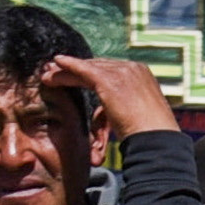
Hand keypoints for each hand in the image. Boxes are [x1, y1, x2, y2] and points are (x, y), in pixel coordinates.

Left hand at [51, 51, 180, 142]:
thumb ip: (120, 108)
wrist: (156, 139)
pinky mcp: (109, 81)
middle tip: (56, 69)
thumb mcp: (136, 116)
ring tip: (48, 73)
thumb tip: (106, 113)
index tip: (76, 75)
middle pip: (98, 65)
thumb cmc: (149, 136)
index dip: (91, 72)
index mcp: (142, 75)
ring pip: (88, 68)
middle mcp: (133, 68)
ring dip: (66, 70)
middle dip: (77, 68)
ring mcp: (123, 72)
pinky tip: (55, 65)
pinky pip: (83, 71)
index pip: (111, 69)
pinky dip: (68, 67)